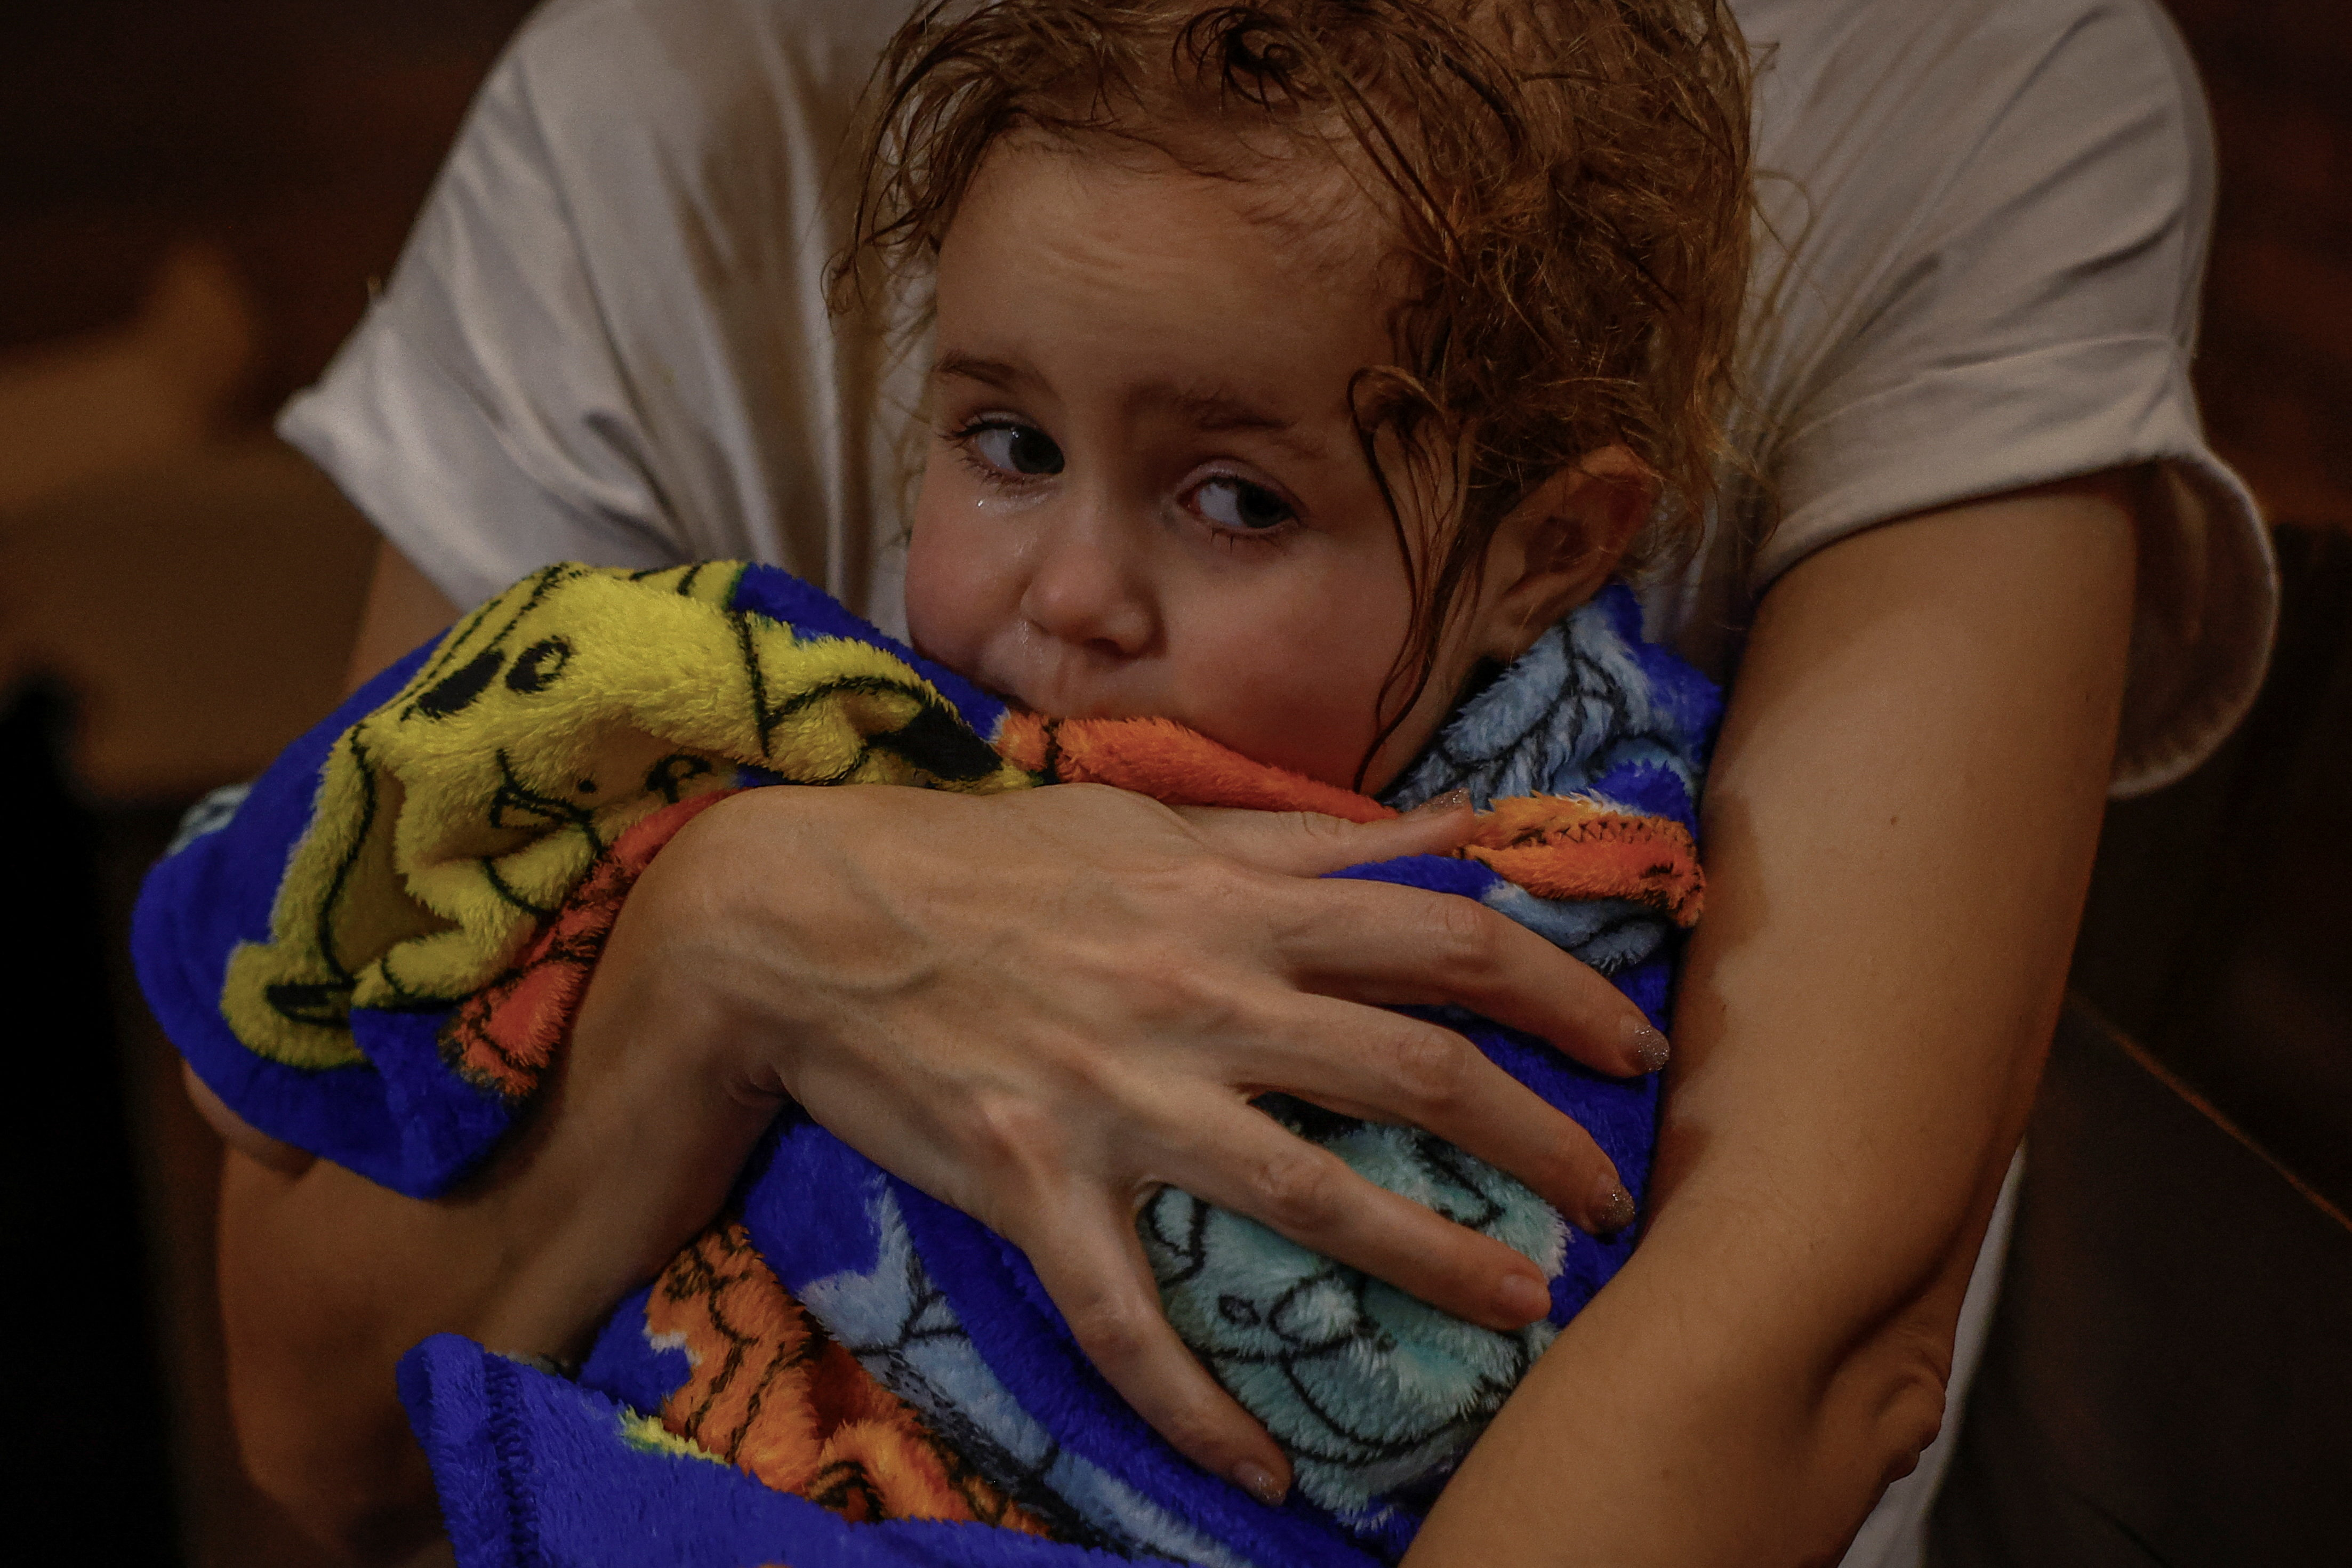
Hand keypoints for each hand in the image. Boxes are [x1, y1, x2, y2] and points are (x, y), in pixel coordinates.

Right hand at [589, 779, 1664, 1499]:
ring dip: (1433, 1260)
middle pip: (1414, 1066)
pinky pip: (1125, 1317)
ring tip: (1527, 1313)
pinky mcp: (1031, 1179)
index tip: (1633, 1047)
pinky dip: (1193, 1400)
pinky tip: (1262, 1468)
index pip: (1445, 933)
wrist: (798, 916)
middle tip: (1613, 1199)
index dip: (1561, 990)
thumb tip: (1461, 826)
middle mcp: (1195, 991)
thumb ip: (1313, 836)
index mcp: (1230, 898)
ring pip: (1306, 1190)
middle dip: (1540, 1135)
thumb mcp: (1154, 821)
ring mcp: (1114, 1092)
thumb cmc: (988, 860)